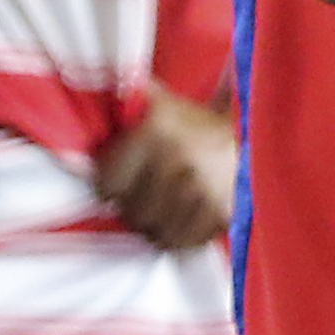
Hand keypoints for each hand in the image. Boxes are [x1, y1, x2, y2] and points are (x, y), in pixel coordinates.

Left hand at [93, 91, 237, 253]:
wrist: (257, 134)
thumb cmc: (195, 122)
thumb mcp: (160, 101)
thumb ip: (124, 100)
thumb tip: (78, 91)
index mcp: (156, 129)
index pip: (107, 183)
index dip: (109, 185)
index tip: (117, 181)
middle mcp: (178, 160)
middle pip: (131, 212)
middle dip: (133, 206)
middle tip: (143, 195)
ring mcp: (203, 191)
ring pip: (155, 232)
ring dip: (155, 225)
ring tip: (162, 208)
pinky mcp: (223, 215)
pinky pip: (183, 243)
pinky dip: (178, 237)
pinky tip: (182, 218)